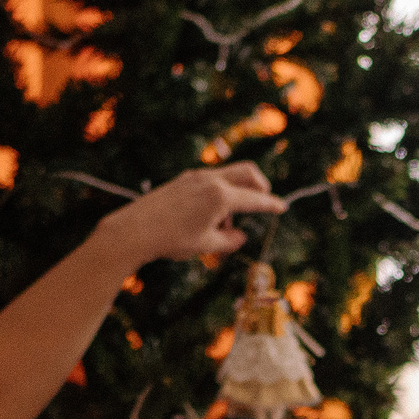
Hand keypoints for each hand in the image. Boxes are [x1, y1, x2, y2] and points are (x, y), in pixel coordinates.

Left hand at [101, 165, 287, 263]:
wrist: (135, 230)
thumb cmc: (171, 240)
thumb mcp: (206, 246)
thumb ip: (229, 241)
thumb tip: (240, 236)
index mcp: (221, 196)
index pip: (255, 199)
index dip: (271, 205)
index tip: (283, 207)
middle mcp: (211, 180)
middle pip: (248, 172)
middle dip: (260, 185)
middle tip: (263, 200)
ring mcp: (196, 176)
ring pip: (228, 175)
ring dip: (237, 193)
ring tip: (223, 226)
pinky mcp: (183, 180)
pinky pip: (211, 180)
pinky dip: (220, 192)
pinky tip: (208, 216)